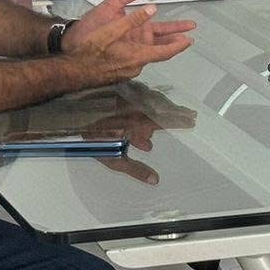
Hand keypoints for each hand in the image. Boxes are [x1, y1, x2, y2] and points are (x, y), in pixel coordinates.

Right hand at [61, 0, 196, 60]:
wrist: (70, 70)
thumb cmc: (88, 49)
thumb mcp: (110, 30)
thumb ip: (132, 20)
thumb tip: (152, 9)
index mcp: (136, 55)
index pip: (164, 51)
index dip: (178, 45)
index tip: (190, 39)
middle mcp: (135, 65)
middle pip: (157, 52)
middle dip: (172, 42)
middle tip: (187, 34)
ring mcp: (127, 69)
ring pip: (147, 53)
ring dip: (157, 44)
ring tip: (170, 35)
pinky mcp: (120, 69)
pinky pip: (136, 57)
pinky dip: (144, 48)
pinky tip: (141, 41)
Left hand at [81, 98, 198, 186]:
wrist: (76, 113)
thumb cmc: (96, 138)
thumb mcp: (115, 159)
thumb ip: (135, 170)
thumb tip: (154, 179)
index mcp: (142, 123)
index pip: (167, 121)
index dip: (180, 121)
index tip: (192, 120)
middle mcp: (139, 108)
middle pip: (164, 108)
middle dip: (177, 112)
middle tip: (190, 114)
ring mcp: (131, 97)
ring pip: (154, 99)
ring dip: (166, 104)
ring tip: (174, 109)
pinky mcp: (122, 90)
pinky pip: (142, 92)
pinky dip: (150, 97)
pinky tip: (151, 98)